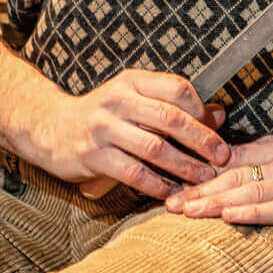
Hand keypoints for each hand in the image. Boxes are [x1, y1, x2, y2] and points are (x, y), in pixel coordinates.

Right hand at [43, 70, 228, 199]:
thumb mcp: (135, 100)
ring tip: (204, 177)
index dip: (200, 108)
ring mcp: (103, 128)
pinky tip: (173, 191)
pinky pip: (134, 173)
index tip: (215, 127)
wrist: (51, 128)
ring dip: (184, 166)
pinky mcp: (93, 156)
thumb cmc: (103, 115)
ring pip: (154, 148)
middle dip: (201, 140)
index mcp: (132, 81)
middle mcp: (117, 100)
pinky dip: (157, 184)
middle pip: (169, 118)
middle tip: (222, 156)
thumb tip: (220, 114)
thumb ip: (174, 106)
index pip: (176, 87)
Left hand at [164, 133, 272, 232]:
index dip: (200, 170)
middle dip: (198, 189)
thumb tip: (238, 161)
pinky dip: (251, 212)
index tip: (174, 180)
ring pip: (248, 191)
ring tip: (186, 212)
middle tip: (168, 202)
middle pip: (233, 175)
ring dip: (214, 202)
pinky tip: (229, 217)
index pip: (231, 157)